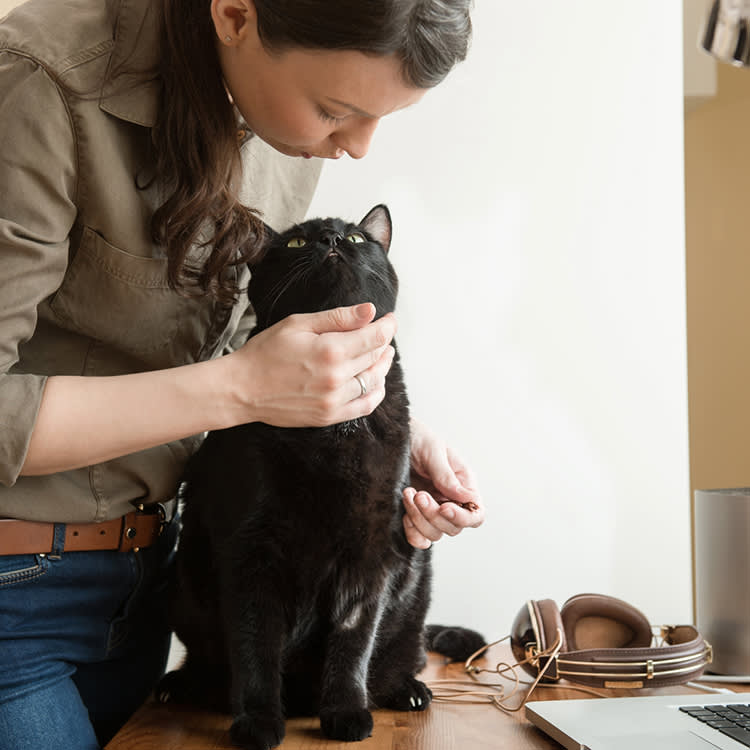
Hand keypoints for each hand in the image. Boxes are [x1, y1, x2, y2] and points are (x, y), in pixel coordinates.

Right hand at [227, 303, 395, 426]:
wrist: (242, 389)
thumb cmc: (265, 352)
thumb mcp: (299, 324)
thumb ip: (338, 318)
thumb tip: (370, 311)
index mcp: (330, 351)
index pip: (375, 337)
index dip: (387, 326)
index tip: (389, 319)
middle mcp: (337, 378)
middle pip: (376, 357)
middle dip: (383, 343)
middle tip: (381, 333)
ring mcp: (334, 400)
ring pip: (374, 381)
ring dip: (382, 366)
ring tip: (382, 354)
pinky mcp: (329, 416)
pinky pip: (365, 406)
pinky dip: (376, 392)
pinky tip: (375, 381)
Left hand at [402, 418, 483, 548]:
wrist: (391, 438)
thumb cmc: (417, 437)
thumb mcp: (433, 451)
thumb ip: (447, 476)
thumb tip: (467, 499)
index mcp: (463, 484)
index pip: (476, 514)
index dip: (463, 517)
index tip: (443, 508)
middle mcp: (451, 500)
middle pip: (453, 527)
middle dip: (433, 514)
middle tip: (417, 494)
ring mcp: (433, 510)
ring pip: (435, 533)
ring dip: (419, 519)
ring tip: (407, 493)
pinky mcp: (415, 516)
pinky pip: (419, 538)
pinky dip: (412, 532)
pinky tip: (404, 513)